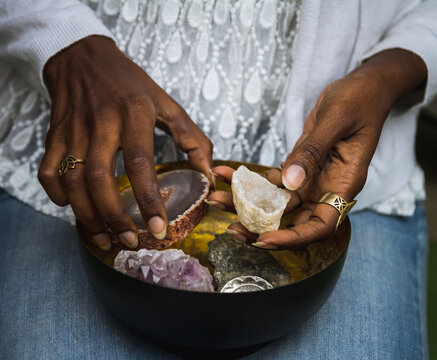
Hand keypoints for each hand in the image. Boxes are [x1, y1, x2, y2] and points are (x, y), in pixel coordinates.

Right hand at [38, 35, 212, 249]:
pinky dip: (58, 195)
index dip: (148, 199)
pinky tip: (74, 208)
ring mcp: (73, 130)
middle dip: (114, 217)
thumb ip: (191, 137)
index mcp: (134, 114)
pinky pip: (48, 171)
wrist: (84, 57)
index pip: (139, 162)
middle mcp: (101, 123)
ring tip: (104, 239)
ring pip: (72, 181)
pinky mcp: (54, 135)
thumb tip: (207, 173)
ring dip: (86, 216)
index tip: (158, 227)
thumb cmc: (130, 84)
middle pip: (99, 178)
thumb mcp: (166, 103)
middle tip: (130, 242)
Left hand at [207, 49, 425, 249]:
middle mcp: (325, 188)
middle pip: (293, 220)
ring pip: (276, 202)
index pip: (320, 226)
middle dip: (260, 227)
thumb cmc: (360, 100)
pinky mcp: (297, 167)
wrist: (362, 86)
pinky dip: (248, 180)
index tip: (264, 240)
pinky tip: (226, 174)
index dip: (293, 238)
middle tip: (232, 228)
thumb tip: (290, 182)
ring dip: (246, 203)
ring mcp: (310, 180)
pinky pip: (270, 180)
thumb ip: (312, 151)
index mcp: (343, 185)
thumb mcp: (336, 121)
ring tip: (217, 199)